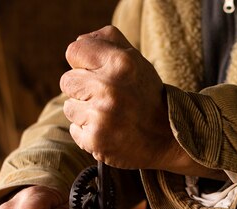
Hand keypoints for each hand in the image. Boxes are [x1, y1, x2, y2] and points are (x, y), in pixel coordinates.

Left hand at [60, 26, 225, 179]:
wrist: (168, 138)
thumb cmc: (147, 96)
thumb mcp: (136, 61)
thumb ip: (108, 42)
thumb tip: (79, 41)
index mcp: (121, 62)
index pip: (75, 51)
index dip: (83, 63)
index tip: (98, 74)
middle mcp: (109, 87)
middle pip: (68, 81)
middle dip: (83, 90)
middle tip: (108, 99)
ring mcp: (101, 116)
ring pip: (69, 107)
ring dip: (85, 112)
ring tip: (110, 116)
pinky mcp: (95, 139)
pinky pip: (75, 130)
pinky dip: (88, 132)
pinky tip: (109, 131)